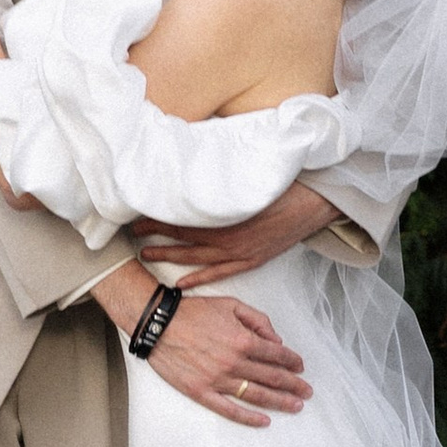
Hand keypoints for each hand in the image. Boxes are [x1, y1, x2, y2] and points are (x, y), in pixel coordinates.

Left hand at [131, 182, 334, 289]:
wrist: (315, 201)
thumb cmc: (283, 183)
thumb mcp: (247, 171)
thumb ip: (219, 174)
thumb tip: (192, 163)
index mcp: (225, 212)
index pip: (181, 215)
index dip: (157, 214)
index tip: (136, 211)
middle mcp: (228, 235)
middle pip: (183, 236)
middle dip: (155, 234)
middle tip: (131, 233)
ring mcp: (240, 252)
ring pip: (196, 257)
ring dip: (170, 256)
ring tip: (146, 254)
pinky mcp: (252, 260)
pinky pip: (221, 273)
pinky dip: (200, 278)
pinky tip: (182, 283)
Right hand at [146, 293, 311, 426]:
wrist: (158, 323)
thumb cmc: (193, 311)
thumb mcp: (231, 305)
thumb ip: (258, 320)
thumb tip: (276, 340)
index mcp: (244, 340)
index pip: (277, 355)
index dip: (293, 362)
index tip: (300, 367)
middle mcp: (235, 362)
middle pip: (273, 378)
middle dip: (294, 385)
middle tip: (307, 392)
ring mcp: (219, 380)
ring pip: (257, 395)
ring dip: (280, 402)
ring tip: (295, 407)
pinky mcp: (202, 392)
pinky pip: (230, 409)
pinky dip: (249, 417)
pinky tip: (264, 421)